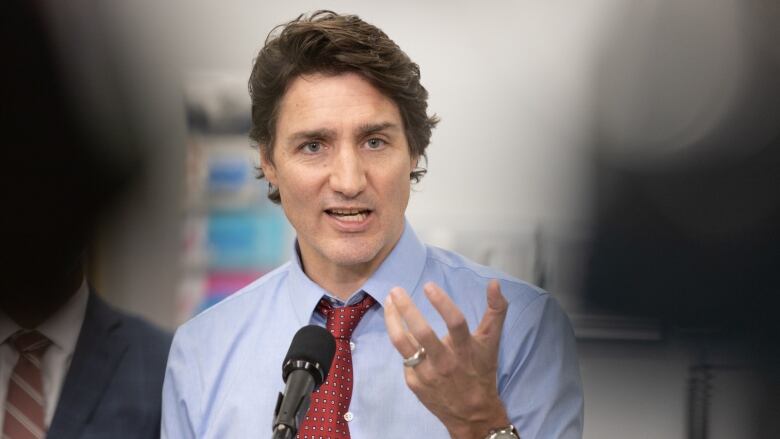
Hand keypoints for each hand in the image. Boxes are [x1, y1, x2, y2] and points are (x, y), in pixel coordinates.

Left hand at [384, 280, 510, 438]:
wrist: (472, 414)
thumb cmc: (481, 372)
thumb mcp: (491, 343)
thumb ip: (496, 311)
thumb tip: (495, 282)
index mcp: (466, 350)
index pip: (456, 323)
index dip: (443, 303)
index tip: (428, 286)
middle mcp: (445, 362)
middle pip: (422, 332)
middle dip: (406, 308)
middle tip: (396, 290)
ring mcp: (427, 374)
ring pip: (402, 343)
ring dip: (392, 320)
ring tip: (389, 303)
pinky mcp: (414, 383)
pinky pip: (404, 358)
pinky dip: (402, 341)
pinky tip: (400, 330)